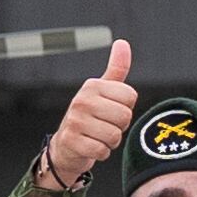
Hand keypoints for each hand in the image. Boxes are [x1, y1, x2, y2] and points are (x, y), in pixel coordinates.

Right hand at [36, 39, 136, 191]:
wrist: (66, 147)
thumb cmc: (90, 117)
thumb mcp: (103, 91)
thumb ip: (116, 69)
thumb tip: (122, 43)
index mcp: (92, 85)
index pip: (130, 97)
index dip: (126, 108)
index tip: (111, 111)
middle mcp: (82, 100)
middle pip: (124, 117)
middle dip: (119, 127)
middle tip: (105, 127)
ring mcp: (74, 120)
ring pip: (114, 136)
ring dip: (111, 142)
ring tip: (98, 137)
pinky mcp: (71, 141)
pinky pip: (102, 150)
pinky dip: (101, 153)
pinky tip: (92, 147)